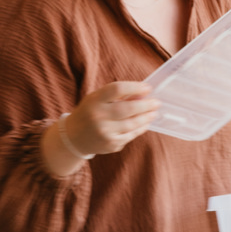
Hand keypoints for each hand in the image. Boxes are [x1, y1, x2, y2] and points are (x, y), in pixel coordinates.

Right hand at [41, 81, 158, 176]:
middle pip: (128, 108)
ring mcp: (104, 132)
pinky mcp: (110, 144)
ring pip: (132, 124)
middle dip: (146, 105)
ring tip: (154, 112)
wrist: (73, 138)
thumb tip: (143, 93)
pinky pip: (131, 135)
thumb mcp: (97, 99)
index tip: (148, 87)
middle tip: (157, 102)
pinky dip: (141, 128)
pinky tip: (146, 123)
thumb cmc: (90, 112)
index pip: (117, 89)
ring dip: (147, 117)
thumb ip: (117, 95)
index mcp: (94, 100)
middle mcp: (98, 116)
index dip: (135, 87)